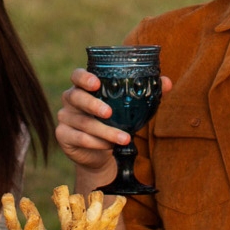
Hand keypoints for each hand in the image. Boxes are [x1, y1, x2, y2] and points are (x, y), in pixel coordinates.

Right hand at [53, 67, 170, 191]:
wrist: (102, 153)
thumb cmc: (116, 122)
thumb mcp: (131, 108)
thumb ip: (147, 93)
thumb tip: (166, 82)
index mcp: (84, 87)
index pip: (77, 75)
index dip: (83, 77)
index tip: (96, 83)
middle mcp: (71, 100)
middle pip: (75, 97)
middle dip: (92, 105)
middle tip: (109, 113)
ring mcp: (65, 118)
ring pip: (82, 122)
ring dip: (104, 131)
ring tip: (124, 138)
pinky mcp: (63, 136)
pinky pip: (78, 138)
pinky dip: (95, 143)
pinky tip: (109, 146)